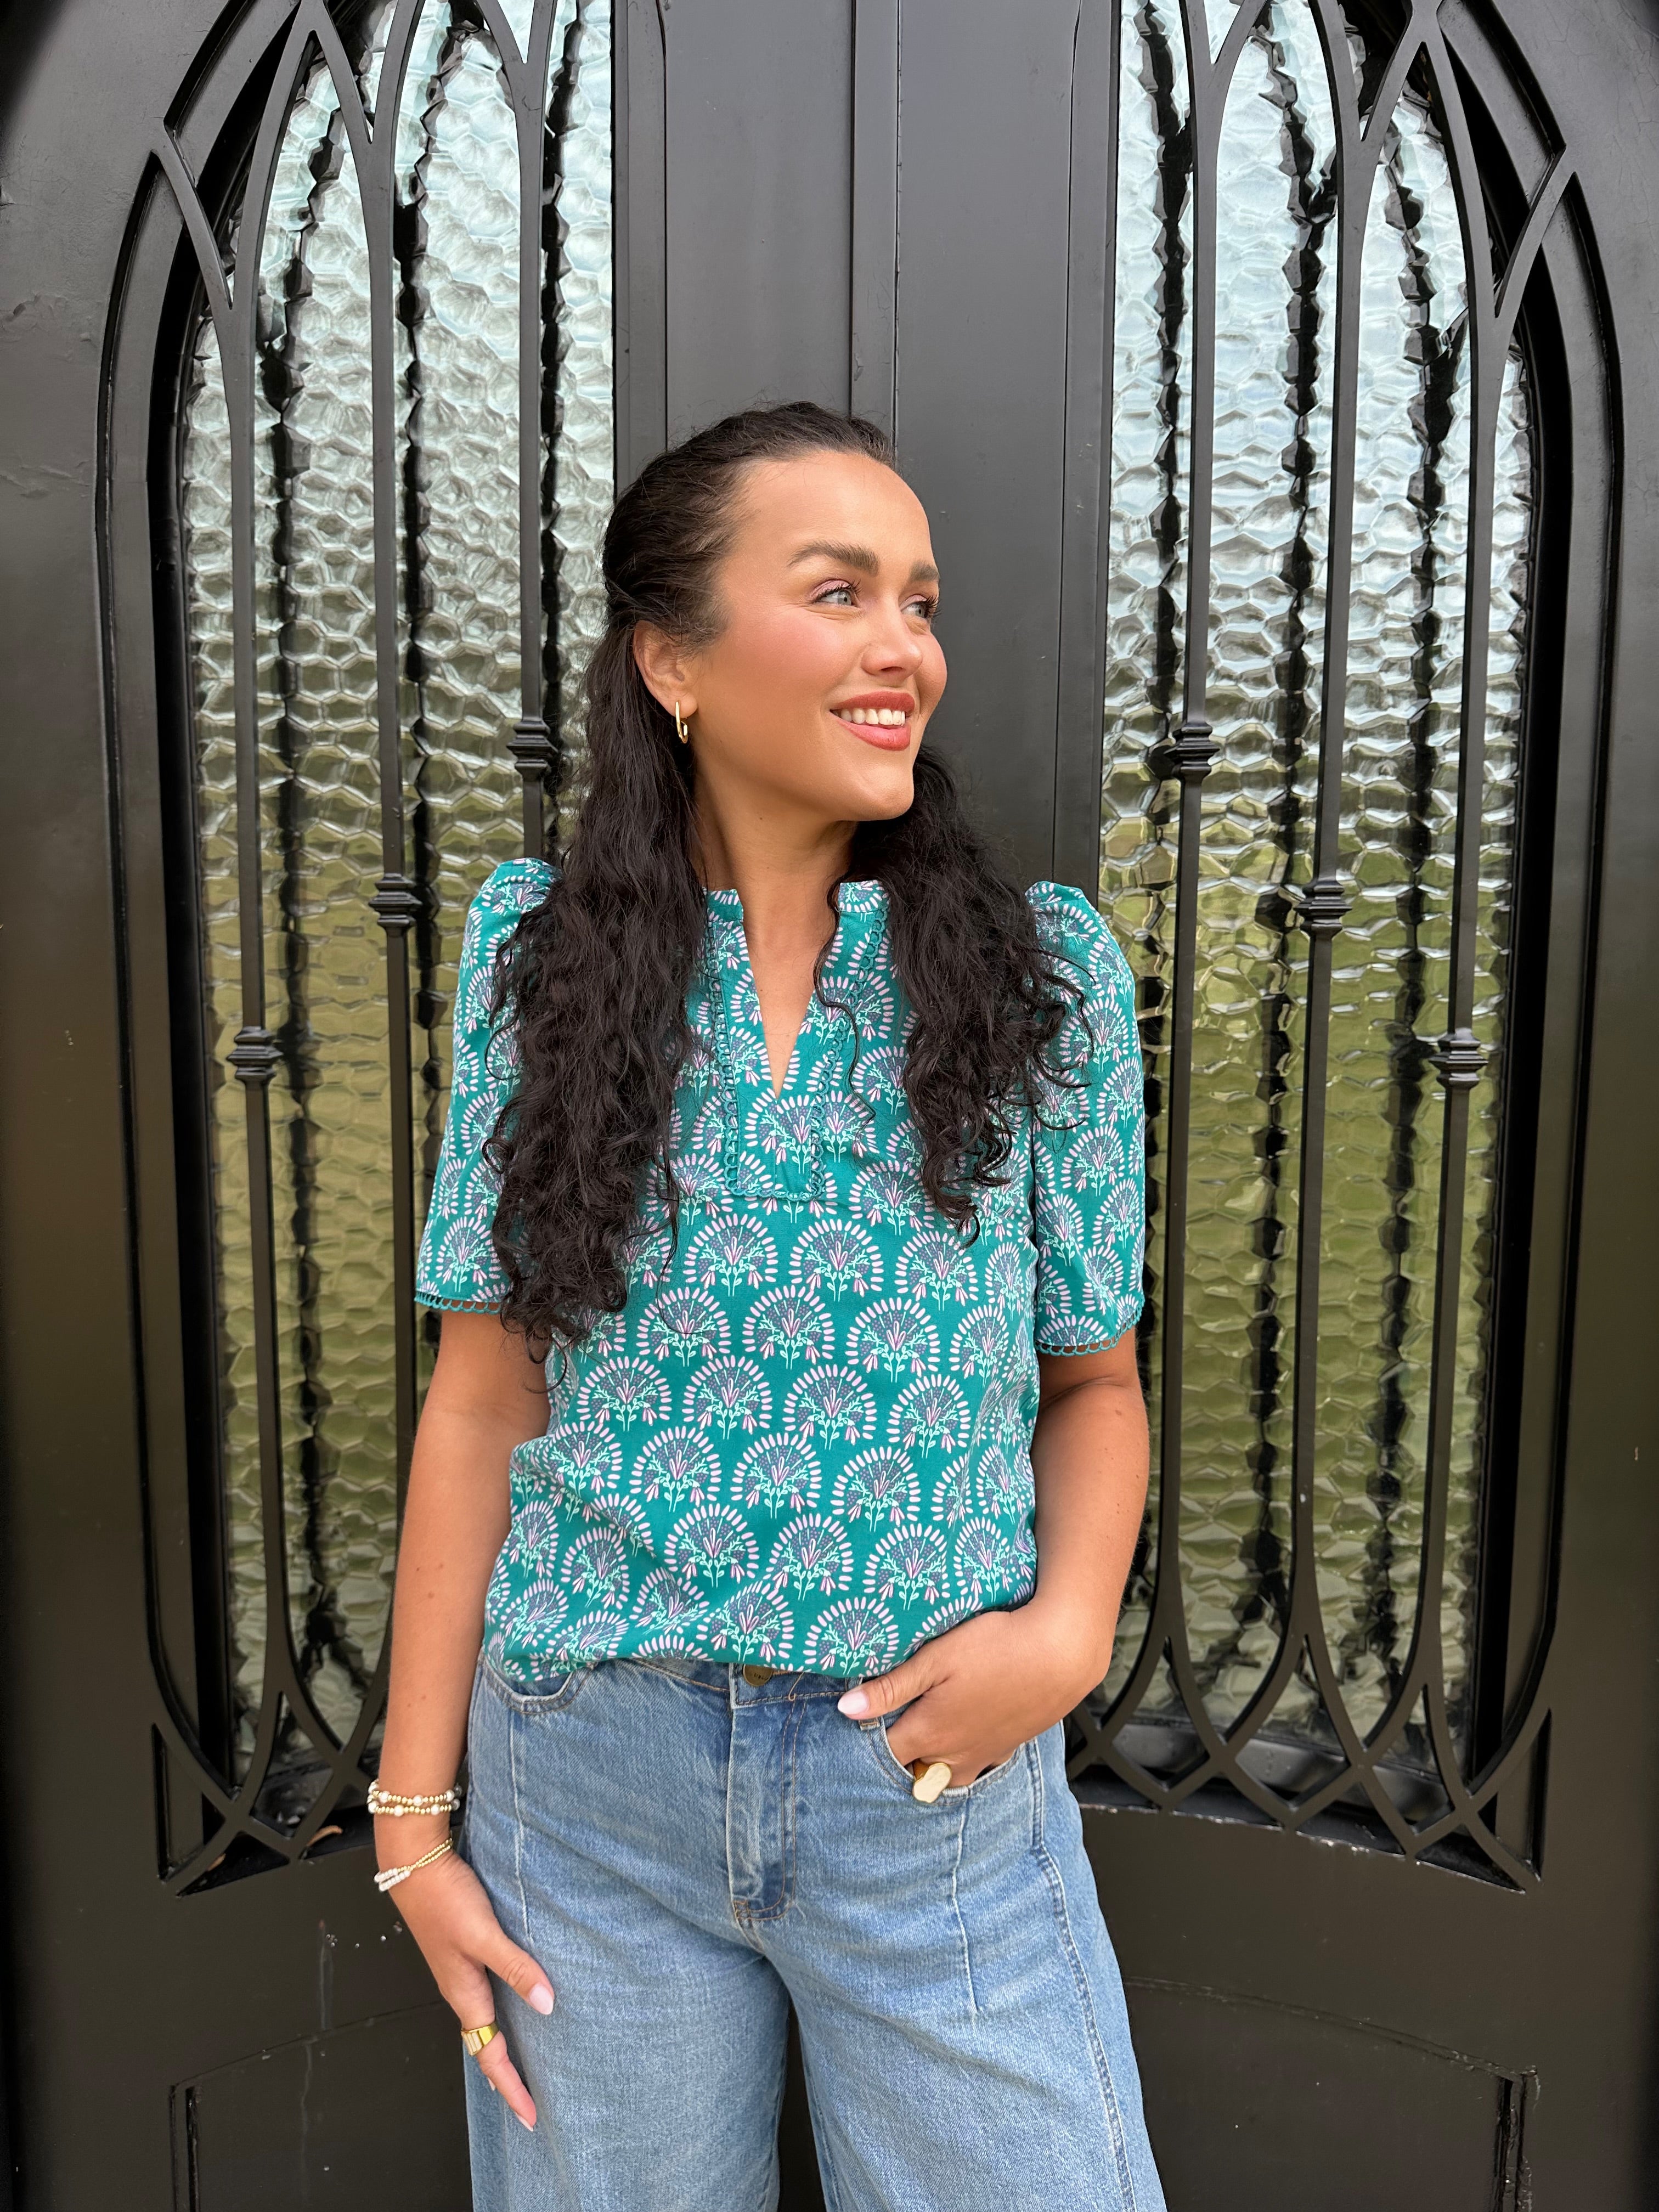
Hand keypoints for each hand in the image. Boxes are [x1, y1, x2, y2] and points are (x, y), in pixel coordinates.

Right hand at [380, 1830, 553, 2129]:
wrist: (413, 1865)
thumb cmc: (444, 1898)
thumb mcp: (483, 1933)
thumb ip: (515, 1966)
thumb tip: (547, 2005)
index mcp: (464, 1994)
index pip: (491, 2055)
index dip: (512, 2088)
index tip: (531, 2117)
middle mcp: (461, 1990)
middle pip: (486, 2046)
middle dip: (507, 2077)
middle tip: (533, 2102)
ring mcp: (460, 1972)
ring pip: (484, 2022)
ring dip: (503, 2047)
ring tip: (528, 2064)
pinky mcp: (463, 1953)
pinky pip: (485, 1996)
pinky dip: (501, 2013)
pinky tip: (515, 2003)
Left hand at [835, 1599, 1111, 1785]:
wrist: (1061, 1655)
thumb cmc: (996, 1648)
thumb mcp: (936, 1659)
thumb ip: (891, 1687)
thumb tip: (846, 1709)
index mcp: (931, 1733)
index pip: (884, 1754)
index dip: (866, 1740)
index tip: (858, 1722)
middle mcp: (956, 1754)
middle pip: (914, 1770)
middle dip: (898, 1757)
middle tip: (887, 1729)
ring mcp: (985, 1754)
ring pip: (947, 1775)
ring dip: (930, 1765)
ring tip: (921, 1741)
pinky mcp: (1009, 1746)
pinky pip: (977, 1765)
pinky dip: (962, 1760)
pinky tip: (963, 1735)